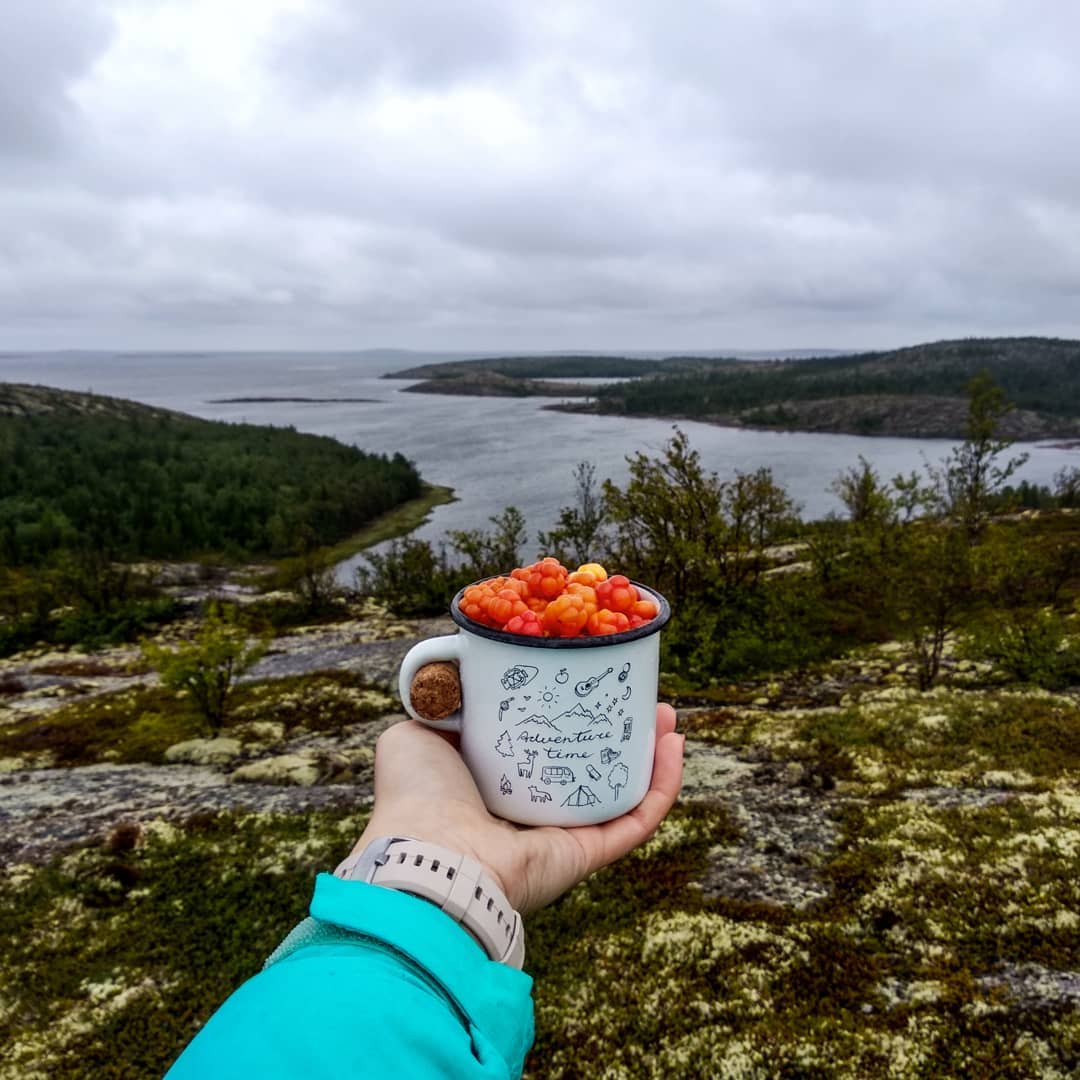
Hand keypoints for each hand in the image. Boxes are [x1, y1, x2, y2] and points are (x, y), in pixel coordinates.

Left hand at [348, 704, 683, 914]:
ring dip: (651, 756)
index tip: (590, 681)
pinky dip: (662, 788)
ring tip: (666, 717)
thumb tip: (452, 676)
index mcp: (492, 784)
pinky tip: (674, 748)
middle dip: (620, 731)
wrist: (425, 858)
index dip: (570, 713)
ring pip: (621, 792)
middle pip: (589, 766)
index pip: (540, 746)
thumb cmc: (414, 798)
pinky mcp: (585, 855)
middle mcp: (529, 811)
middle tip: (639, 696)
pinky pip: (636, 821)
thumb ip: (436, 704)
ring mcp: (561, 836)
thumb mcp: (415, 733)